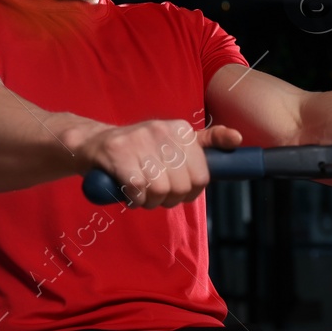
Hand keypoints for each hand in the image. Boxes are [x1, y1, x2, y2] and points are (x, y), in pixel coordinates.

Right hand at [77, 120, 241, 208]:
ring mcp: (139, 139)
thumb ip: (208, 142)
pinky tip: (128, 192)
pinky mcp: (118, 152)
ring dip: (149, 201)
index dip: (189, 192)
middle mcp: (162, 130)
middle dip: (168, 199)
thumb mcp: (175, 141)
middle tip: (154, 194)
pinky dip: (134, 198)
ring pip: (160, 190)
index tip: (176, 191)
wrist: (93, 143)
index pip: (201, 177)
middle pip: (181, 186)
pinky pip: (138, 189)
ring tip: (140, 193)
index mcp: (181, 129)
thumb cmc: (140, 150)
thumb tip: (237, 139)